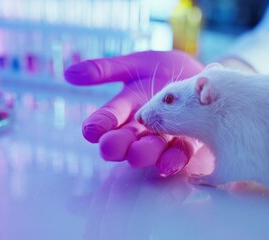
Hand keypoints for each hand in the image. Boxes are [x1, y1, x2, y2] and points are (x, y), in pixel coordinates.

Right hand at [64, 50, 213, 176]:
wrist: (200, 76)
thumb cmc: (163, 70)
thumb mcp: (134, 64)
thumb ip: (105, 69)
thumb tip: (68, 73)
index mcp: (125, 109)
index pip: (107, 119)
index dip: (98, 125)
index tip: (90, 130)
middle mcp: (141, 127)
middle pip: (125, 141)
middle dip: (117, 145)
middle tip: (110, 147)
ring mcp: (165, 136)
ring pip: (150, 151)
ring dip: (144, 153)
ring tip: (140, 152)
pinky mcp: (189, 141)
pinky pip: (179, 155)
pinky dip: (173, 160)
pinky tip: (168, 164)